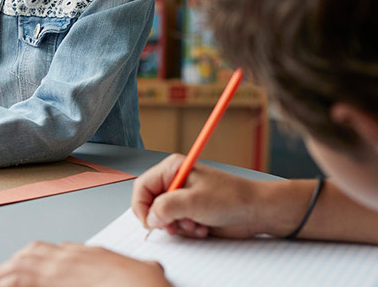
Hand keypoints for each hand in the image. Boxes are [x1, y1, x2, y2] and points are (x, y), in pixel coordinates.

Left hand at [0, 241, 167, 286]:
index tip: (31, 263)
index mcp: (91, 253)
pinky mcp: (51, 285)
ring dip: (3, 273)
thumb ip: (142, 268)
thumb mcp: (146, 271)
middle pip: (33, 255)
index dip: (40, 258)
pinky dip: (7, 283)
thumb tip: (153, 269)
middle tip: (1, 271)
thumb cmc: (145, 284)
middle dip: (16, 262)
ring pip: (21, 267)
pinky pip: (20, 282)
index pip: (57, 251)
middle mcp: (71, 258)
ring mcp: (58, 271)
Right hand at [132, 154, 269, 238]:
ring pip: (163, 217)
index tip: (149, 223)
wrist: (257, 211)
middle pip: (151, 203)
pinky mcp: (191, 211)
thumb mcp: (194, 201)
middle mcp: (175, 181)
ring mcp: (183, 197)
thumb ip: (165, 208)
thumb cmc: (232, 198)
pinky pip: (176, 224)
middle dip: (163, 219)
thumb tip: (150, 217)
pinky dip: (186, 230)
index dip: (141, 206)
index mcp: (172, 169)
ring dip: (177, 226)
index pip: (142, 187)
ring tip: (194, 225)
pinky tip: (201, 228)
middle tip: (175, 226)